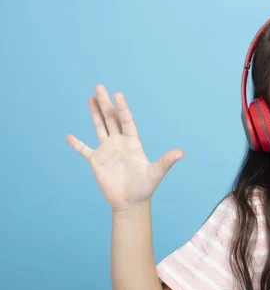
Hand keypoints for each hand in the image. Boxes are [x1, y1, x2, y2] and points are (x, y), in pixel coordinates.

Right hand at [66, 85, 183, 209]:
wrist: (131, 202)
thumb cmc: (145, 188)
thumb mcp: (156, 173)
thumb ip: (166, 161)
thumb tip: (181, 153)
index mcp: (133, 143)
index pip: (127, 121)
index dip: (123, 108)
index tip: (118, 95)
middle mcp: (120, 142)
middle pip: (111, 119)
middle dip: (105, 103)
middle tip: (99, 86)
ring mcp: (107, 150)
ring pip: (100, 127)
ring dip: (95, 113)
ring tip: (90, 97)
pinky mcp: (96, 161)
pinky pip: (84, 150)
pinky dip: (76, 144)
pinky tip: (69, 136)